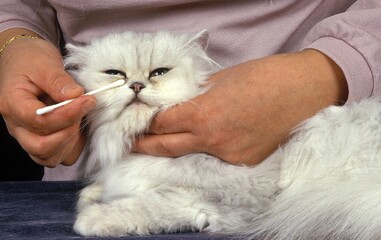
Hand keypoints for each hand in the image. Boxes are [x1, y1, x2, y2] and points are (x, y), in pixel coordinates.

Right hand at [0, 29, 95, 166]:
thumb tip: (76, 96)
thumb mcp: (44, 63)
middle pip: (41, 146)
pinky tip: (78, 129)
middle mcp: (16, 125)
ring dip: (70, 142)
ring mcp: (27, 135)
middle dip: (68, 132)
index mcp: (12, 104)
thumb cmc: (31, 60)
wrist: (25, 60)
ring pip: (48, 156)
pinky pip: (56, 156)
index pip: (38, 121)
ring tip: (79, 119)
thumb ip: (59, 81)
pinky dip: (70, 148)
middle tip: (83, 110)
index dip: (66, 115)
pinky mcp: (40, 139)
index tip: (86, 100)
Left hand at [133, 49, 347, 164]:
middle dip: (146, 145)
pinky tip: (208, 141)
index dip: (145, 123)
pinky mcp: (244, 162)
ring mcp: (229, 156)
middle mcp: (212, 141)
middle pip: (166, 148)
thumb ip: (195, 96)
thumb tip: (177, 105)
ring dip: (178, 148)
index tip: (137, 122)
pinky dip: (207, 151)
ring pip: (191, 155)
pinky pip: (216, 159)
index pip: (160, 124)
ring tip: (169, 140)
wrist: (303, 90)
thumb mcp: (221, 80)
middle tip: (133, 143)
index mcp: (203, 115)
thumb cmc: (263, 77)